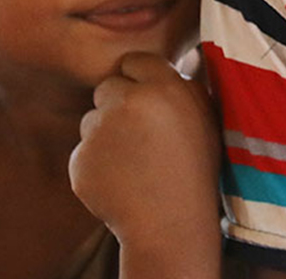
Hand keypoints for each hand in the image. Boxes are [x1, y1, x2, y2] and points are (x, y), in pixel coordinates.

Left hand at [69, 53, 221, 266]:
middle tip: (140, 134)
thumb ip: (185, 84)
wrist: (170, 224)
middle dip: (119, 105)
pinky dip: (96, 162)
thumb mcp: (206, 116)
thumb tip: (171, 62)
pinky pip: (83, 150)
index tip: (148, 99)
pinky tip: (119, 178)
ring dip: (105, 133)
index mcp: (163, 87)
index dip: (139, 80)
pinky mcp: (80, 160)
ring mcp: (100, 131)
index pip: (134, 61)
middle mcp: (128, 102)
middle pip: (108, 86)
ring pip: (91, 118)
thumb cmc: (195, 168)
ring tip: (133, 160)